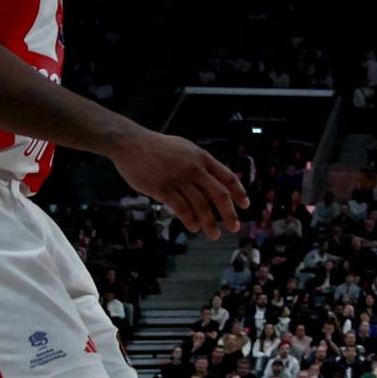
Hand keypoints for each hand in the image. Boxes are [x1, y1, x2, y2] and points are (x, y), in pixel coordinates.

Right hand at [114, 128, 247, 236]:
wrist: (131, 143)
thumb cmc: (158, 147)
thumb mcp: (185, 149)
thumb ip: (199, 163)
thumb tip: (211, 180)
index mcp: (202, 158)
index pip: (227, 177)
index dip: (239, 192)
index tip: (245, 205)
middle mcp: (194, 169)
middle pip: (219, 194)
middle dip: (229, 213)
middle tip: (235, 227)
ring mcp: (178, 178)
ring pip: (201, 204)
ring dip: (209, 222)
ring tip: (214, 234)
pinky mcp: (162, 188)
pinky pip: (180, 207)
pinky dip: (190, 219)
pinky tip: (194, 228)